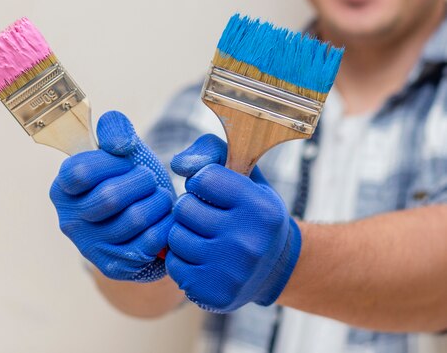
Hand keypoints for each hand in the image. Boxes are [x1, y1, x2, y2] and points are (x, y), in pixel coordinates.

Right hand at [50, 111, 174, 281]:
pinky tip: (163, 218)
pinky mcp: (114, 266)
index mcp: (62, 188)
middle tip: (150, 179)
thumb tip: (120, 143)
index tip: (127, 158)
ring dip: (158, 202)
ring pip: (135, 219)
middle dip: (142, 181)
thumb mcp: (120, 146)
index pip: (81, 171)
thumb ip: (115, 128)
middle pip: (110, 197)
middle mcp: (69, 221)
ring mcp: (90, 247)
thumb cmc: (128, 176)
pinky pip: (151, 242)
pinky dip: (165, 224)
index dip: (113, 161)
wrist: (145, 216)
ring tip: (159, 197)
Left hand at [165, 134, 301, 311]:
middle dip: (190, 208)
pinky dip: (181, 260)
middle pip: (183, 208)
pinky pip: (173, 265)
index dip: (203, 182)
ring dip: (183, 233)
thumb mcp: (246, 174)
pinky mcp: (214, 293)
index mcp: (260, 208)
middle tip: (208, 216)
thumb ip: (212, 152)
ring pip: (174, 237)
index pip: (202, 178)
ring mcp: (231, 271)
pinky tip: (201, 258)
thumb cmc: (252, 212)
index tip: (216, 192)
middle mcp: (248, 241)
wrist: (274, 267)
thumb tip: (178, 164)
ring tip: (204, 236)